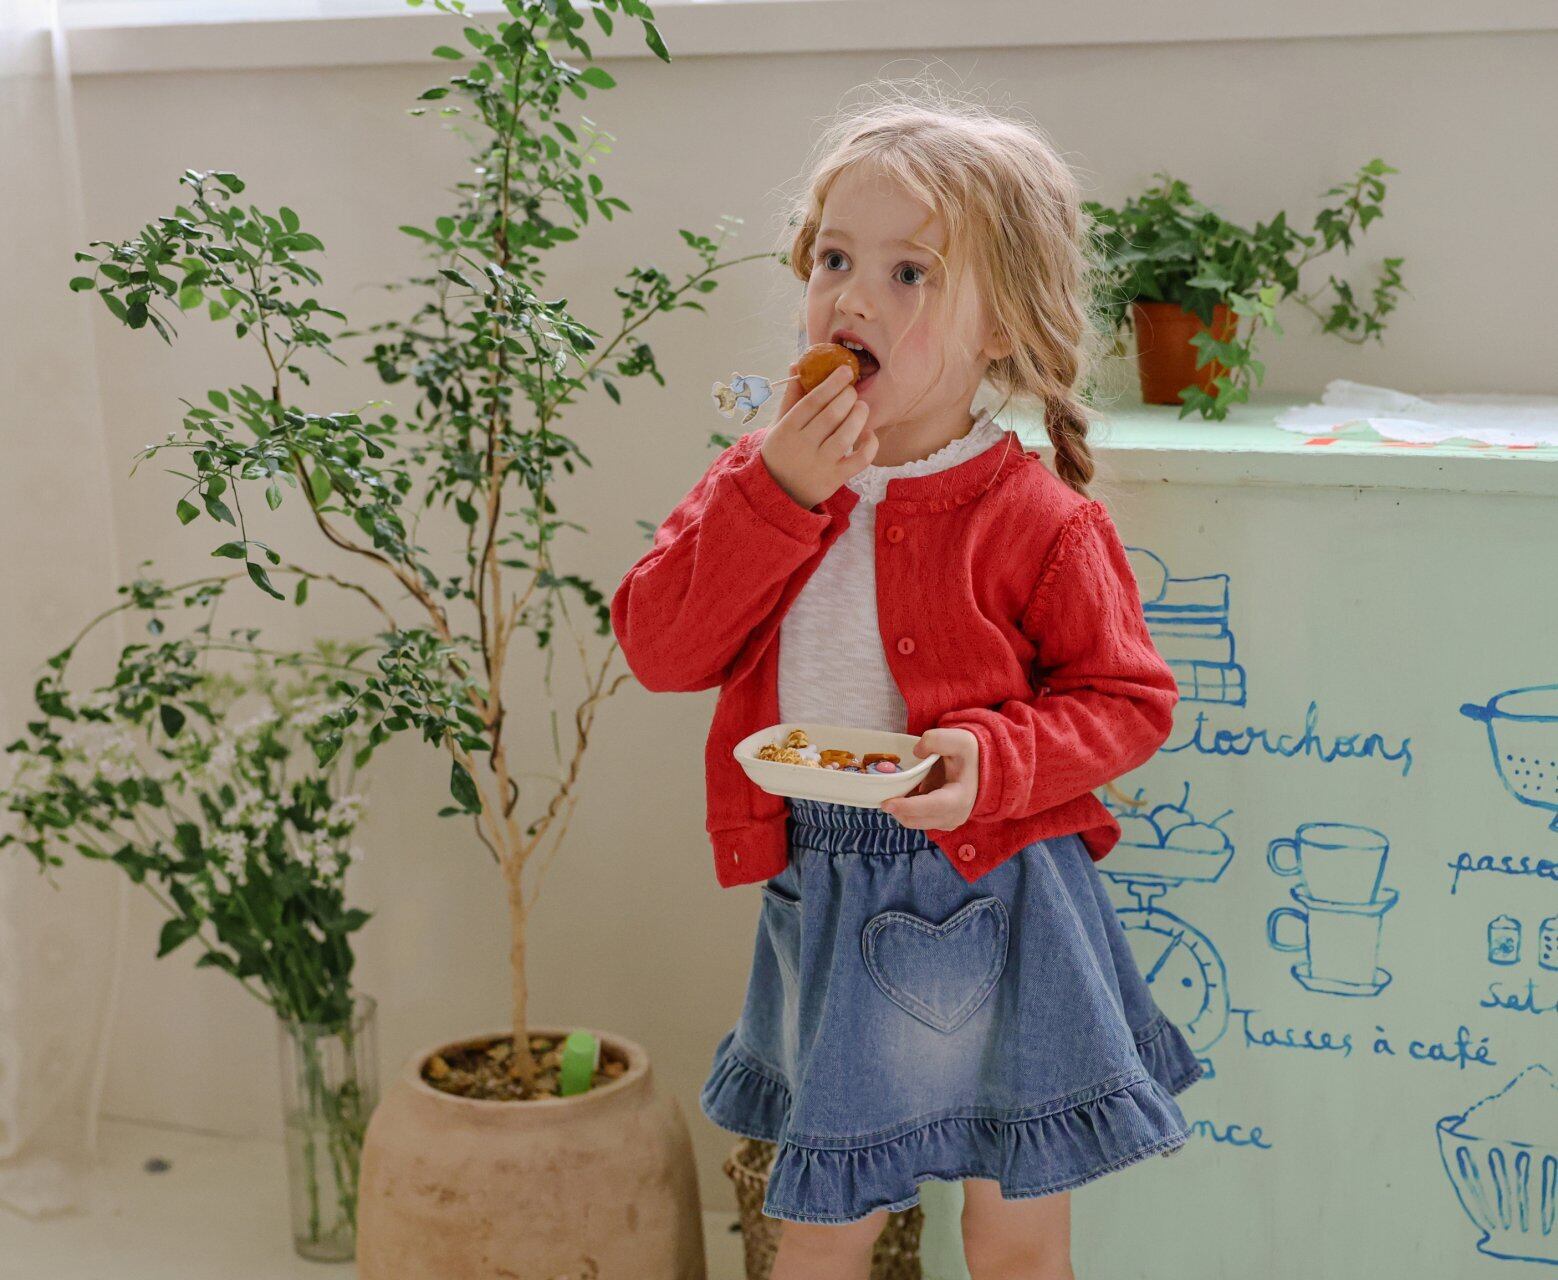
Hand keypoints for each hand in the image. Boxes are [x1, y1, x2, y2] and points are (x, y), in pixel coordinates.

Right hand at [759, 360, 877, 509]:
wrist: (776, 493)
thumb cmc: (781, 452)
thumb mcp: (779, 425)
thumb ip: (791, 397)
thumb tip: (798, 364)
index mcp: (786, 430)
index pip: (812, 401)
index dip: (831, 383)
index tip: (845, 371)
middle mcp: (802, 447)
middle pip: (831, 415)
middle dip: (847, 397)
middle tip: (852, 391)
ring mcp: (819, 465)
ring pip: (846, 435)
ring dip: (859, 416)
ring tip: (862, 407)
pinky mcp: (834, 480)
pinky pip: (860, 460)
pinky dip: (869, 444)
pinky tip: (868, 433)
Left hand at [880, 728, 979, 830]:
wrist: (980, 765)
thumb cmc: (969, 753)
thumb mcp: (957, 738)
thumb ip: (935, 740)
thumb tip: (916, 752)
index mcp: (960, 797)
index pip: (931, 806)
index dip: (907, 806)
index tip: (886, 803)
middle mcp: (955, 816)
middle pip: (917, 819)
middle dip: (897, 809)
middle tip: (881, 793)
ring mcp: (948, 822)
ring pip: (914, 822)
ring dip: (900, 810)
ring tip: (893, 790)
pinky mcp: (941, 823)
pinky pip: (918, 820)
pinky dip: (906, 810)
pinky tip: (904, 793)